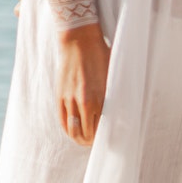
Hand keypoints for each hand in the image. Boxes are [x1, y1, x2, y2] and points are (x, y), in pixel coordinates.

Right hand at [56, 25, 107, 146]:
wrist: (79, 41)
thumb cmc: (102, 56)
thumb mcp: (114, 76)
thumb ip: (115, 96)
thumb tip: (121, 113)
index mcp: (99, 98)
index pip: (100, 129)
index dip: (103, 138)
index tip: (109, 138)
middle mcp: (82, 101)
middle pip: (84, 134)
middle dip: (91, 141)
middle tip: (97, 141)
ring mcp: (69, 99)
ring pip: (72, 130)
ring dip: (79, 138)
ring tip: (85, 139)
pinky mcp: (60, 96)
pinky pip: (62, 120)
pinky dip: (68, 129)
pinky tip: (74, 131)